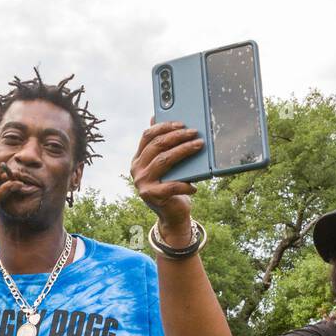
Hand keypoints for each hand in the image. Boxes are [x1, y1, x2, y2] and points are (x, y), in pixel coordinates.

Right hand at [130, 119, 202, 247]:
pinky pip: (172, 185)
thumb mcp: (168, 166)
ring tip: (199, 146)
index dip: (164, 127)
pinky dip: (185, 184)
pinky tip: (195, 184)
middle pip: (157, 146)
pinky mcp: (151, 196)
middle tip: (194, 133)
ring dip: (184, 151)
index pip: (147, 136)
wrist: (172, 215)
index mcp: (138, 159)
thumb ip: (164, 148)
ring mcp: (142, 183)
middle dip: (177, 136)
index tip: (181, 123)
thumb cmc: (173, 186)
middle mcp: (136, 169)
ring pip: (164, 160)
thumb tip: (160, 119)